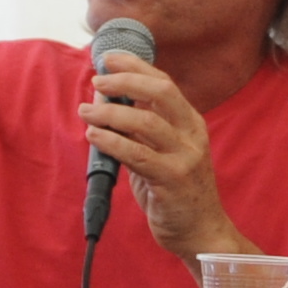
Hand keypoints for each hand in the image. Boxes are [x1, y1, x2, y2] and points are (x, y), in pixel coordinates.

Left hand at [80, 51, 250, 266]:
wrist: (200, 231)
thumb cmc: (174, 191)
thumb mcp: (160, 152)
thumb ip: (138, 130)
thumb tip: (104, 102)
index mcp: (190, 123)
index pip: (164, 83)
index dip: (136, 66)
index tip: (109, 57)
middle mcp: (192, 135)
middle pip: (160, 92)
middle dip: (125, 80)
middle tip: (97, 80)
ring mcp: (185, 157)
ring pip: (146, 122)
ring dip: (110, 113)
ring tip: (86, 111)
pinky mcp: (173, 180)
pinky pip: (138, 155)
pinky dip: (112, 142)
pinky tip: (94, 136)